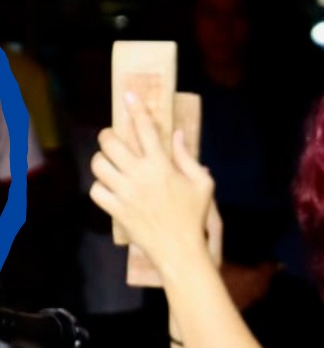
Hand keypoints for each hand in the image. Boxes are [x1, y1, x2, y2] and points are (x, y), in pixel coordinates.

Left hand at [89, 97, 216, 276]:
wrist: (180, 250)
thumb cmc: (194, 217)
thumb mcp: (202, 185)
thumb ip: (188, 157)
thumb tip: (177, 135)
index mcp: (161, 165)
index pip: (144, 128)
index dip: (135, 108)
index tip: (129, 96)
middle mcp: (139, 175)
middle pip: (109, 141)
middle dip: (109, 136)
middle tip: (115, 141)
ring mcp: (125, 193)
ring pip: (98, 164)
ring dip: (102, 161)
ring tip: (110, 165)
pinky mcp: (116, 210)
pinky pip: (96, 190)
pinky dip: (100, 187)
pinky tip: (109, 188)